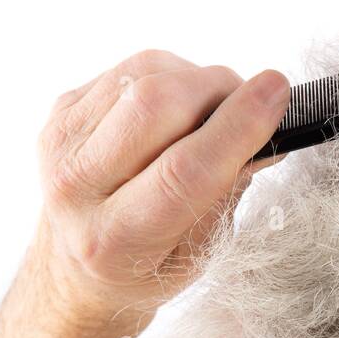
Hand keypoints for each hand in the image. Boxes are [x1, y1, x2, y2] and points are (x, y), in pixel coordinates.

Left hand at [0, 52, 288, 337]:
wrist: (77, 268)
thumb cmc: (149, 266)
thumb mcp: (201, 253)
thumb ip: (229, 191)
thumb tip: (270, 130)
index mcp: (114, 240)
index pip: (184, 171)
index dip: (238, 127)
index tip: (277, 94)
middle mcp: (76, 187)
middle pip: (157, 104)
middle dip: (218, 91)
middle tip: (251, 105)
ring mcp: (62, 143)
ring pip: (146, 75)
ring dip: (198, 82)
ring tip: (214, 113)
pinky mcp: (61, 110)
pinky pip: (131, 69)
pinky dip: (172, 77)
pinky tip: (180, 109)